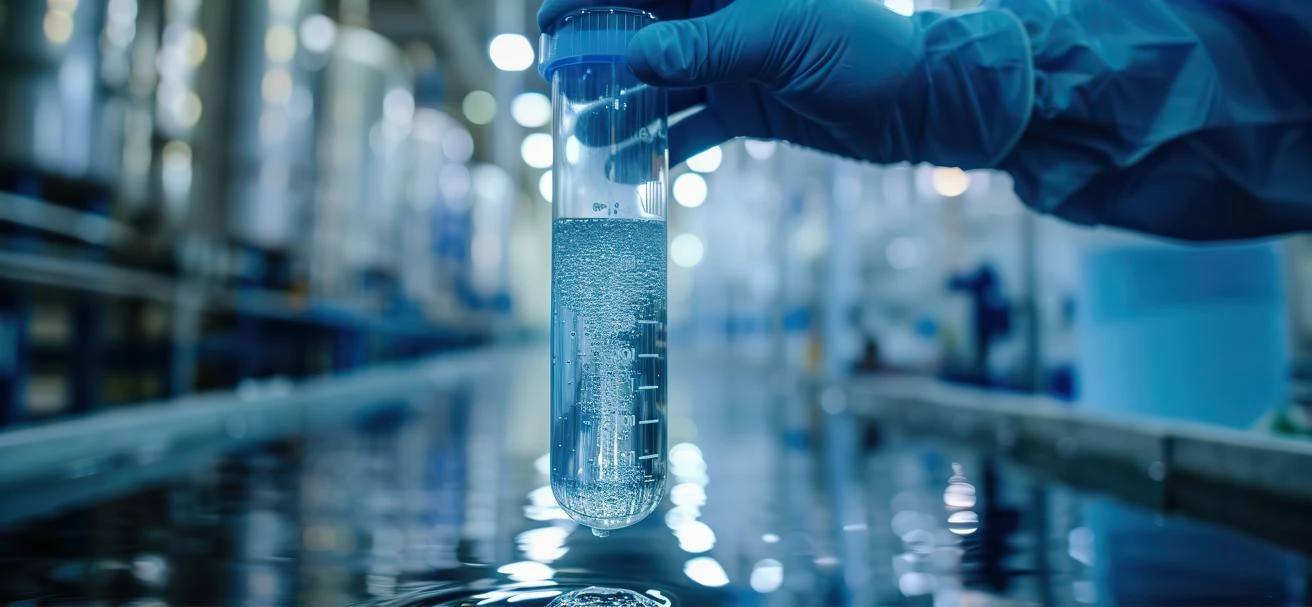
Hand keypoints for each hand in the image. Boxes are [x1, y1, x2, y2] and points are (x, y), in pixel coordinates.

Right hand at [539, 0, 1031, 168]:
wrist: (919, 103)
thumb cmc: (861, 48)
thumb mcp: (779, 40)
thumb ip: (705, 47)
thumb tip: (633, 58)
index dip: (594, 0)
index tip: (552, 21)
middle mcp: (723, 13)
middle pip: (643, 29)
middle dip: (599, 57)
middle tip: (560, 85)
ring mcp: (732, 59)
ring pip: (661, 81)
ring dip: (624, 108)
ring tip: (585, 135)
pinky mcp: (745, 104)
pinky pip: (691, 122)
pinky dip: (663, 145)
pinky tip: (632, 169)